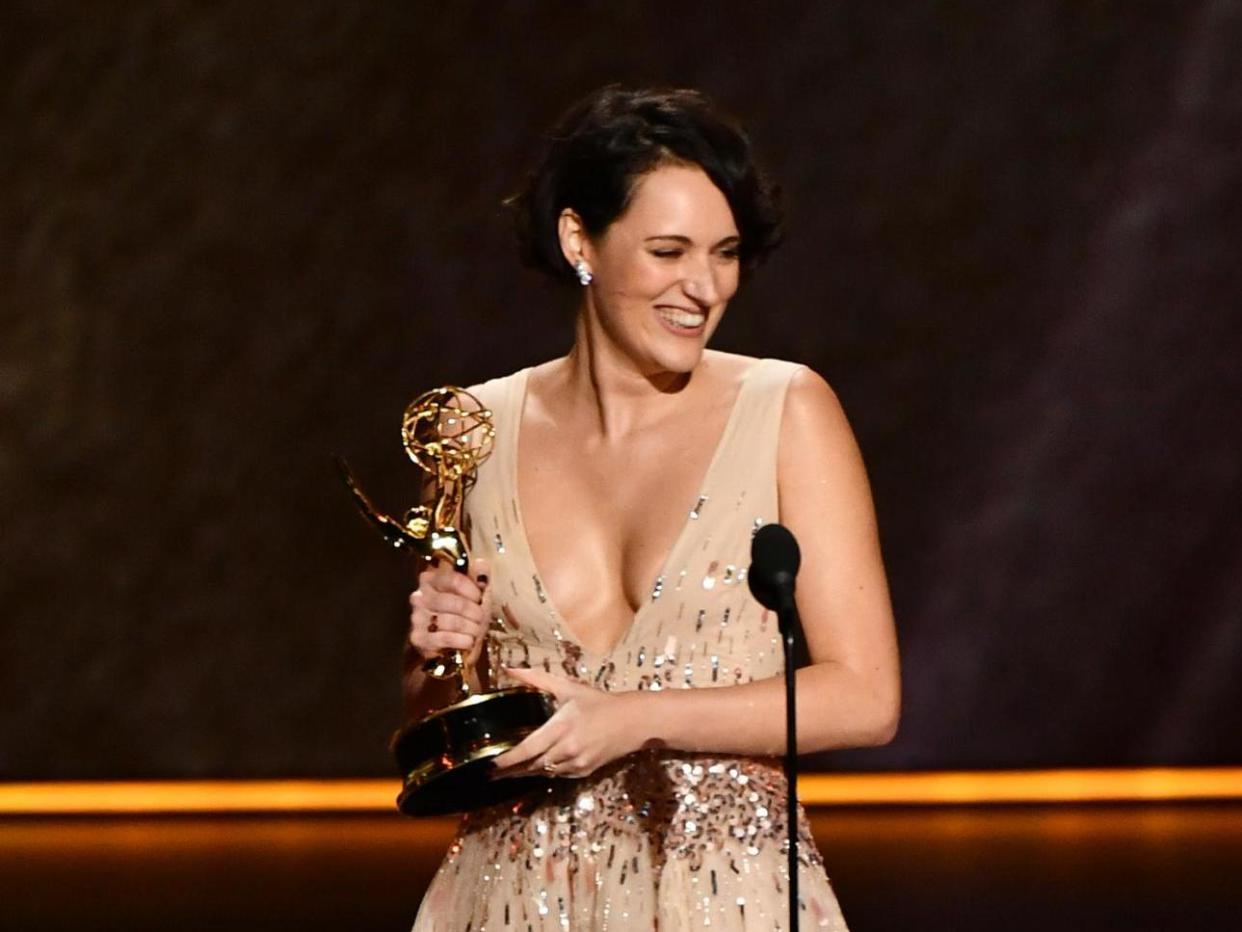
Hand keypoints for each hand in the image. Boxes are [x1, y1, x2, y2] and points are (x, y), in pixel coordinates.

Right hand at [407, 558, 489, 667]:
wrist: (452, 645)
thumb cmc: (464, 615)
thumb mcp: (475, 594)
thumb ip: (479, 577)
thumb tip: (481, 563)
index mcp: (431, 579)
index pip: (453, 579)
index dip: (472, 590)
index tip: (480, 598)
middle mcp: (420, 596)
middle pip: (453, 602)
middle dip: (474, 612)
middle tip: (481, 618)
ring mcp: (417, 618)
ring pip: (450, 621)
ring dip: (470, 627)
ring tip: (477, 630)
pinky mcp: (418, 638)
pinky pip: (444, 638)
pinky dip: (462, 640)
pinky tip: (469, 641)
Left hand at [491, 667, 647, 779]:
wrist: (633, 721)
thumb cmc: (599, 702)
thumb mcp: (568, 687)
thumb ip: (537, 679)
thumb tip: (511, 669)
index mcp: (561, 726)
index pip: (527, 749)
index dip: (508, 760)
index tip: (491, 765)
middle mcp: (567, 748)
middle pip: (532, 766)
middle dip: (511, 771)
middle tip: (492, 774)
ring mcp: (577, 762)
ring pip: (545, 773)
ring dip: (527, 773)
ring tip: (509, 773)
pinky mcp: (585, 771)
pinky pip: (559, 775)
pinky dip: (546, 772)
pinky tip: (536, 768)